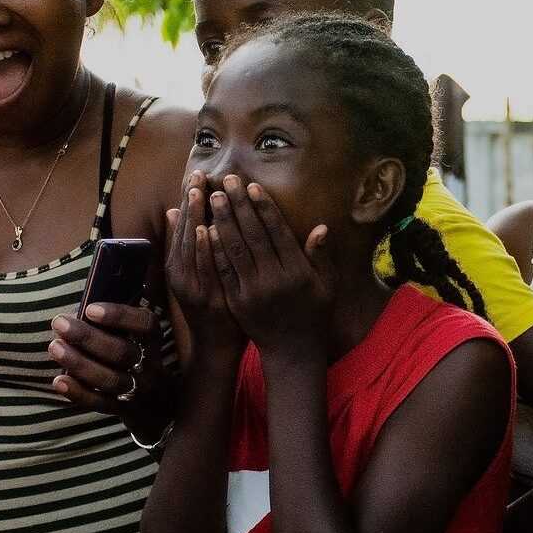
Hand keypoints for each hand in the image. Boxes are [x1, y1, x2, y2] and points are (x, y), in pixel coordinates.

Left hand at [49, 302, 173, 434]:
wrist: (153, 397)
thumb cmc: (130, 351)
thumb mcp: (130, 334)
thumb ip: (108, 324)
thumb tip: (74, 316)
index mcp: (151, 340)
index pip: (144, 325)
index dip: (119, 316)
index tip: (90, 309)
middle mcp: (148, 364)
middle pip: (121, 352)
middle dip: (87, 337)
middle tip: (59, 323)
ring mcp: (136, 388)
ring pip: (109, 378)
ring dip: (79, 363)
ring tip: (55, 347)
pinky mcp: (121, 407)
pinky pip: (99, 402)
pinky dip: (78, 392)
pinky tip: (59, 381)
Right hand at [165, 171, 245, 357]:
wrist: (218, 346)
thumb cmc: (214, 306)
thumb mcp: (196, 274)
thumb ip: (186, 245)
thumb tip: (174, 212)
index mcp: (178, 265)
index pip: (182, 225)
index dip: (186, 199)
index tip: (194, 174)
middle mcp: (181, 273)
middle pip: (184, 231)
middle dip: (190, 202)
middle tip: (196, 174)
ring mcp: (191, 286)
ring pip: (191, 247)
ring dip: (195, 219)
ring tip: (199, 192)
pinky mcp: (205, 298)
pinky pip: (204, 270)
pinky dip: (204, 250)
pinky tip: (207, 231)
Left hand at [208, 175, 335, 358]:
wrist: (292, 352)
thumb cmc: (314, 314)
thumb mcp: (328, 286)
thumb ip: (320, 257)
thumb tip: (321, 227)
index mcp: (298, 272)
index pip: (277, 232)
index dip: (264, 207)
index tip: (252, 187)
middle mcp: (275, 279)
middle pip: (253, 235)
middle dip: (238, 205)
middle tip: (226, 181)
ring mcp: (253, 291)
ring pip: (234, 249)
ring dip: (222, 221)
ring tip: (212, 197)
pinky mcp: (237, 301)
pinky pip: (223, 270)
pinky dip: (214, 249)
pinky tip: (205, 229)